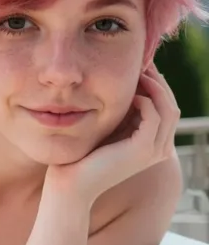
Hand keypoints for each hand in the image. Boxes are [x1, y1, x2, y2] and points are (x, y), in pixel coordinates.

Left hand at [44, 64, 179, 207]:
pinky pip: (154, 115)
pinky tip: (129, 94)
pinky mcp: (142, 149)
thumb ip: (122, 113)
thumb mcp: (109, 128)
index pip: (165, 108)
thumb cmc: (85, 155)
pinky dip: (144, 100)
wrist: (72, 182)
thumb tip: (127, 85)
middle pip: (171, 106)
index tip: (142, 66)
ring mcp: (154, 151)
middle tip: (144, 62)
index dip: (156, 86)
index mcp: (152, 144)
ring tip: (139, 71)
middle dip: (159, 81)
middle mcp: (159, 148)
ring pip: (168, 108)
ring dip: (155, 86)